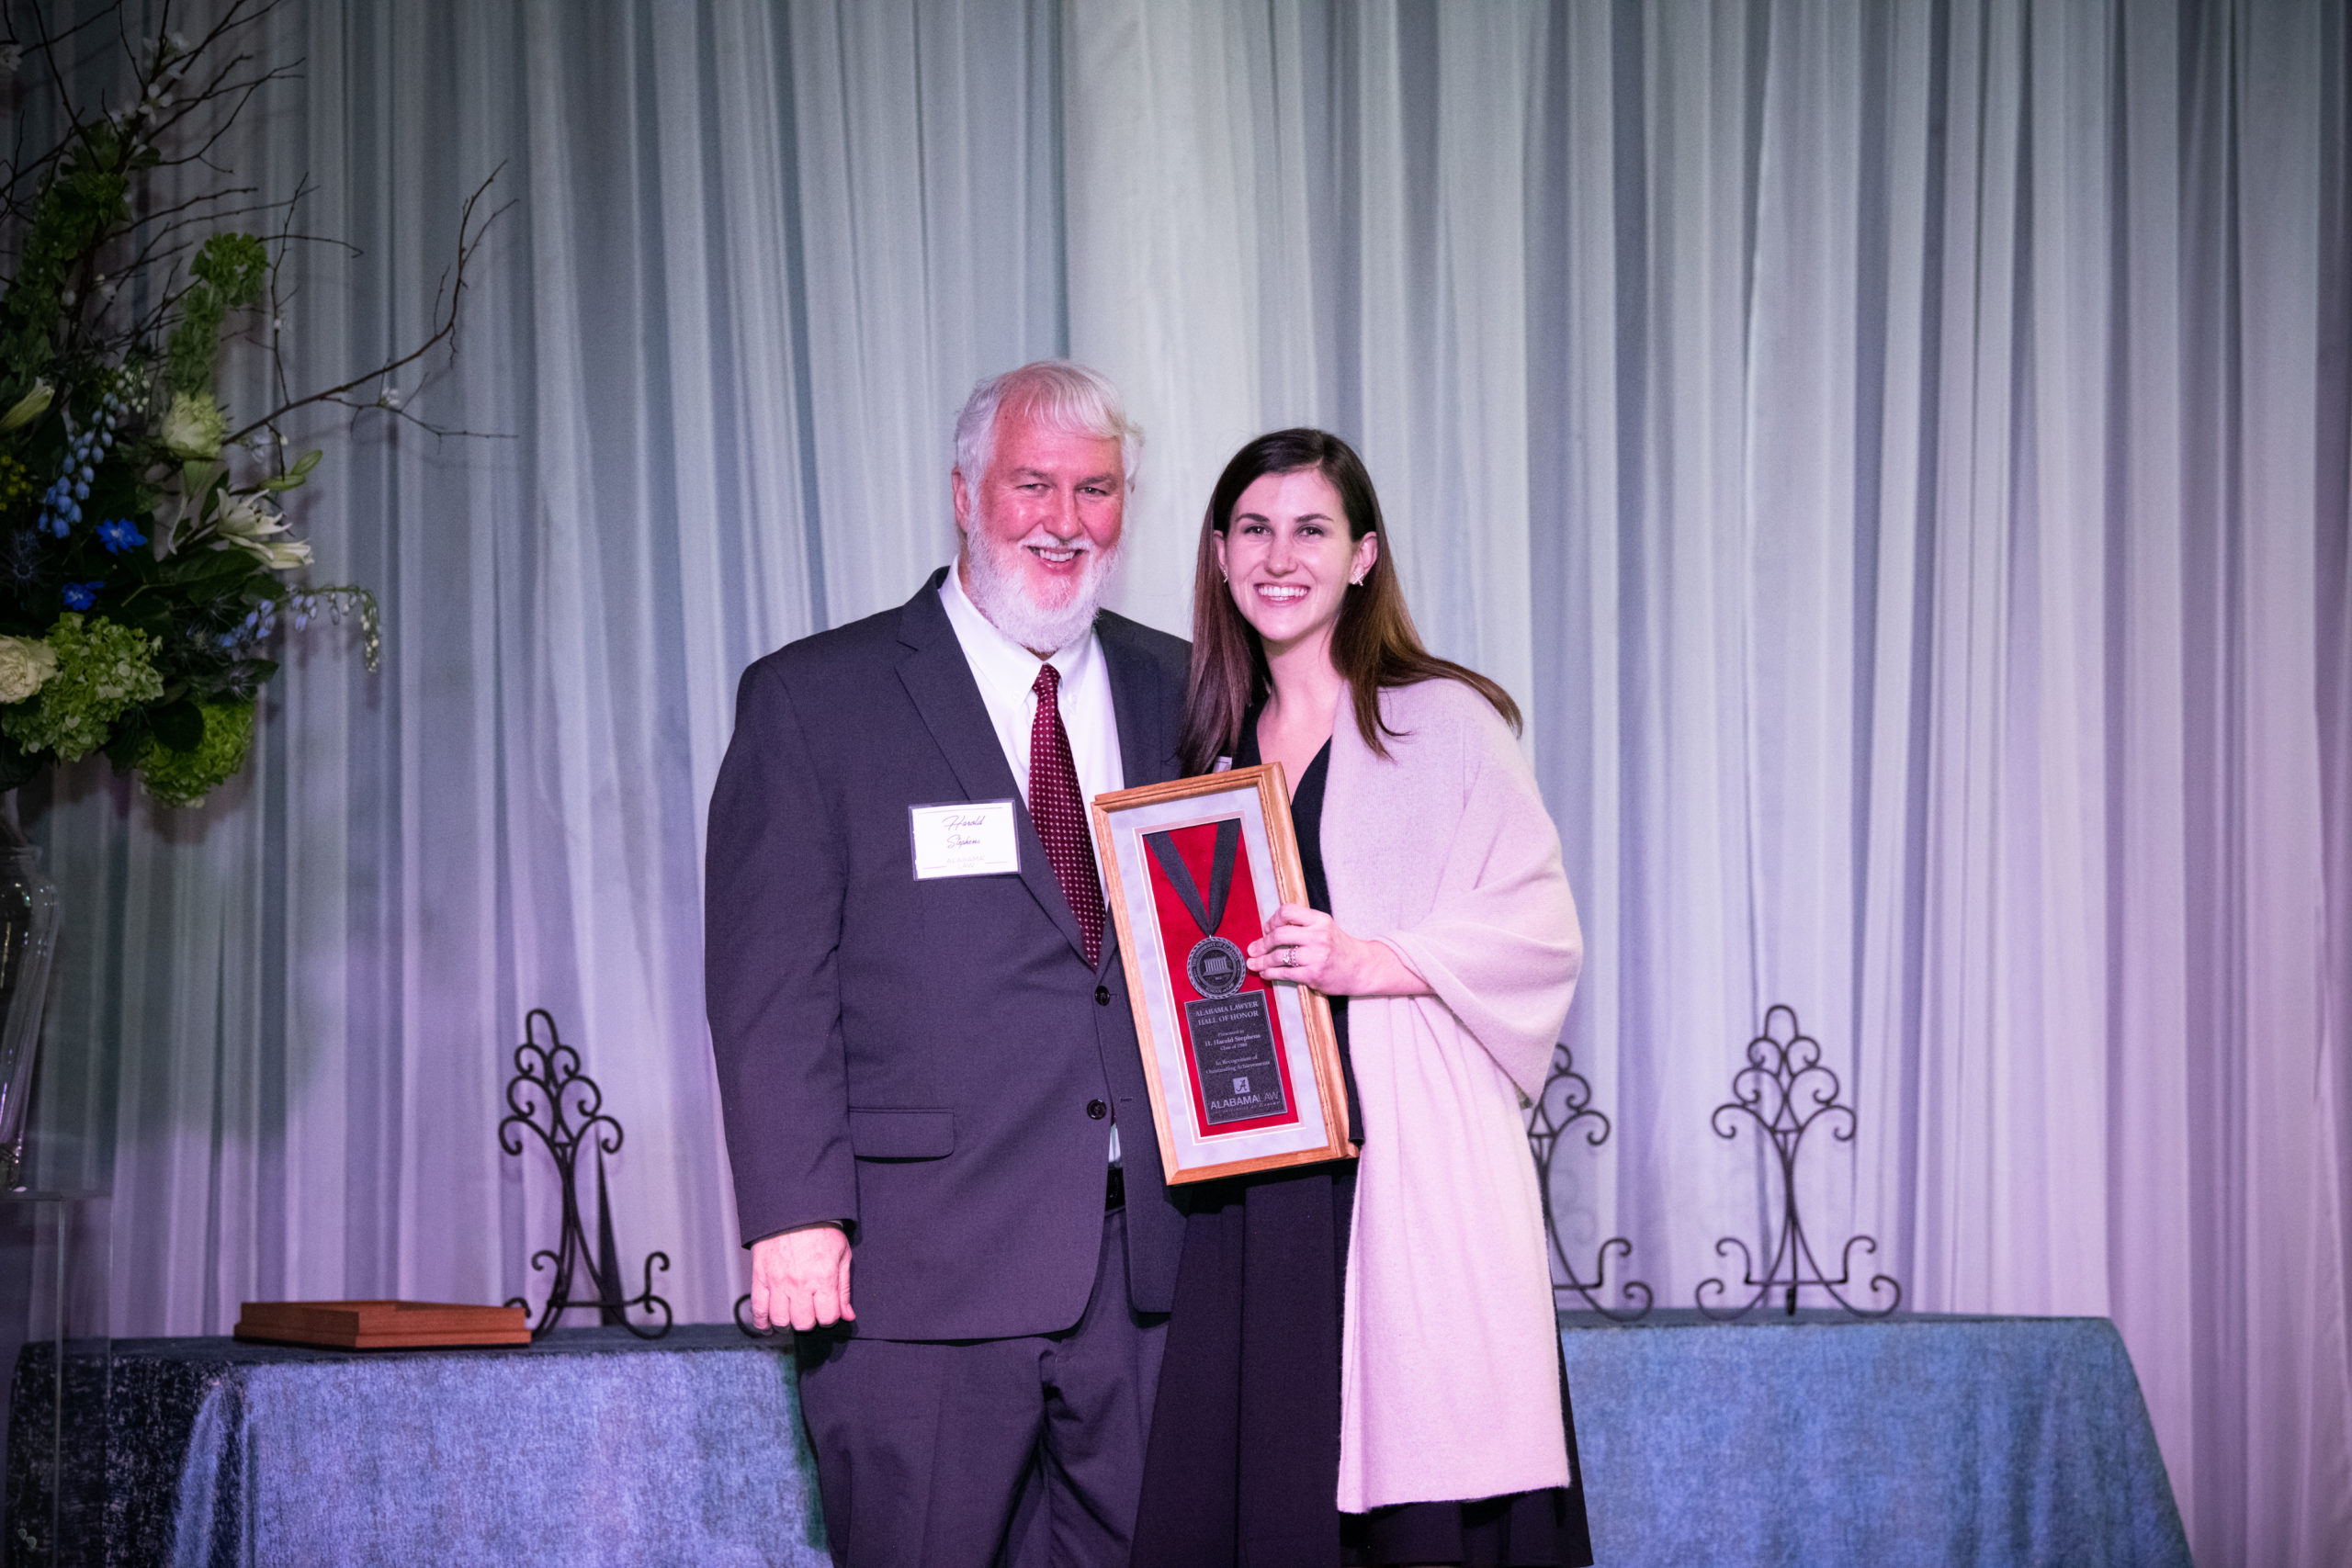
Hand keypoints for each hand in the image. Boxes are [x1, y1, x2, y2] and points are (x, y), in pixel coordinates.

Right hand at [749, 1223, 853, 1332]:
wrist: (794, 1210)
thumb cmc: (821, 1230)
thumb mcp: (842, 1255)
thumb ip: (844, 1289)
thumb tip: (848, 1315)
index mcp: (823, 1278)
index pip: (828, 1317)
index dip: (830, 1318)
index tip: (827, 1311)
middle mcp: (800, 1283)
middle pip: (803, 1323)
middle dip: (809, 1322)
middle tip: (810, 1312)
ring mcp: (778, 1282)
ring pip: (780, 1320)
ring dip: (788, 1323)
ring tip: (792, 1316)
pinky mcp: (760, 1277)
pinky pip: (757, 1309)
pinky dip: (761, 1323)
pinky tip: (768, 1326)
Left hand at [1248, 904, 1430, 997]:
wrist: (1361, 968)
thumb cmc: (1339, 948)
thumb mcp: (1325, 927)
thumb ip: (1302, 925)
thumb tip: (1270, 929)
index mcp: (1320, 920)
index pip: (1287, 912)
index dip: (1272, 920)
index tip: (1266, 929)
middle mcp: (1318, 936)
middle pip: (1278, 935)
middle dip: (1261, 943)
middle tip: (1253, 948)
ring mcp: (1316, 956)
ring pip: (1278, 956)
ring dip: (1261, 960)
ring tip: (1254, 962)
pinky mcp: (1313, 975)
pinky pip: (1284, 973)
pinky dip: (1270, 973)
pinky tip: (1266, 972)